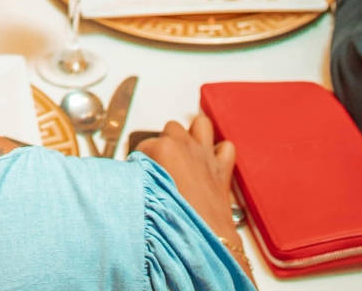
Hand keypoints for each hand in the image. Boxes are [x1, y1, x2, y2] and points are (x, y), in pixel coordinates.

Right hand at [138, 115, 238, 240]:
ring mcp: (206, 154)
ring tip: (186, 150)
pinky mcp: (223, 168)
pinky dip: (219, 151)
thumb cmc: (172, 216)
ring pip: (201, 124)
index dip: (141, 161)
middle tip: (161, 163)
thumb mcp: (142, 189)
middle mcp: (185, 146)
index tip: (141, 173)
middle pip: (171, 129)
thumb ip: (137, 173)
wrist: (202, 235)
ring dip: (193, 134)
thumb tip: (135, 170)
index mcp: (162, 148)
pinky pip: (226, 147)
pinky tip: (210, 161)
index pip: (143, 145)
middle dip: (165, 142)